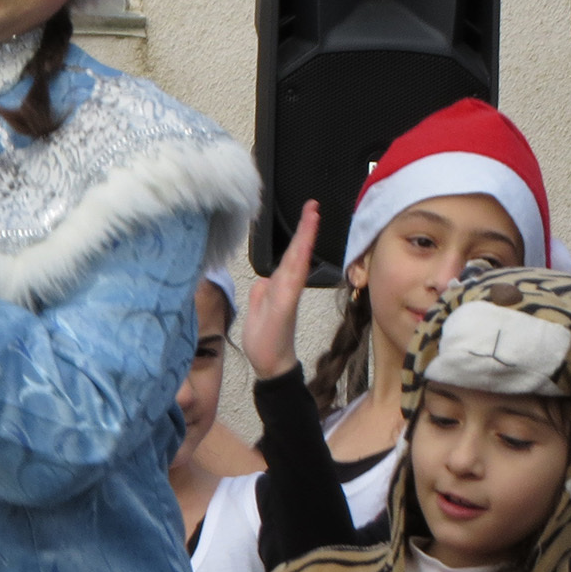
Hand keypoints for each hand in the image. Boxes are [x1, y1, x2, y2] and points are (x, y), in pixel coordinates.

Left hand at [245, 201, 319, 379]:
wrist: (269, 366)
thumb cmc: (265, 339)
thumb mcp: (257, 307)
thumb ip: (263, 290)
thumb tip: (266, 278)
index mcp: (280, 286)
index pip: (290, 254)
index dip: (299, 233)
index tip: (307, 212)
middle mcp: (287, 288)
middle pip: (297, 252)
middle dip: (306, 228)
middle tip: (313, 205)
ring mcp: (287, 297)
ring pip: (297, 262)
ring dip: (304, 239)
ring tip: (312, 217)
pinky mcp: (283, 308)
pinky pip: (291, 282)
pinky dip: (297, 265)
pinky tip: (302, 250)